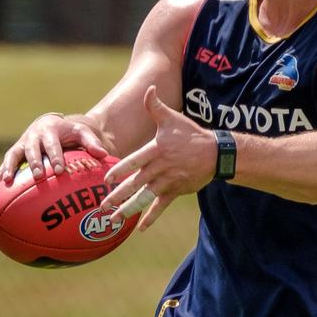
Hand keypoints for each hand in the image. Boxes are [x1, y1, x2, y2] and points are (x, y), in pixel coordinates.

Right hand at [0, 113, 108, 197]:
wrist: (53, 124)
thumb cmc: (71, 132)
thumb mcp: (83, 132)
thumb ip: (92, 142)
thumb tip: (104, 154)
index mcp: (49, 130)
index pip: (53, 144)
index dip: (55, 156)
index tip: (60, 169)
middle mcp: (32, 137)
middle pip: (31, 150)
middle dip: (35, 163)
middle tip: (38, 176)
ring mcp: (21, 146)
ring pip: (12, 157)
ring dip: (8, 170)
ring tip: (6, 185)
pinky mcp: (14, 155)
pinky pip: (3, 168)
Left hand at [100, 85, 215, 229]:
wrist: (215, 153)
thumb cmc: (190, 134)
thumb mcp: (172, 118)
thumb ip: (155, 106)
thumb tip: (148, 88)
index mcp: (156, 150)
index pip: (134, 162)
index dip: (120, 171)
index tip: (106, 180)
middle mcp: (160, 168)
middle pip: (136, 184)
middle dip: (118, 195)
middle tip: (102, 205)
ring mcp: (168, 181)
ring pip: (145, 198)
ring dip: (129, 210)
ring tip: (114, 219)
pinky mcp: (176, 191)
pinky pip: (160, 206)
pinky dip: (150, 217)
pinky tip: (139, 228)